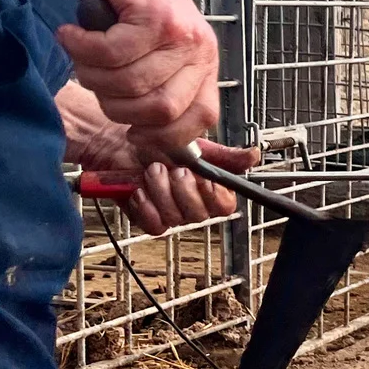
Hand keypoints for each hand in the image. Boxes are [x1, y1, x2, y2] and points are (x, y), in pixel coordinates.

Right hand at [58, 0, 219, 158]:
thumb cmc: (132, 0)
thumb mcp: (155, 51)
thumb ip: (157, 87)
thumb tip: (146, 137)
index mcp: (204, 65)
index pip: (200, 120)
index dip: (163, 136)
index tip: (132, 131)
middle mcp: (198, 51)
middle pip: (158, 111)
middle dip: (115, 106)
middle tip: (97, 79)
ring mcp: (178, 34)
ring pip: (129, 84)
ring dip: (92, 74)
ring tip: (84, 51)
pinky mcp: (153, 17)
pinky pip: (110, 54)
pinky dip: (81, 48)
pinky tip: (74, 34)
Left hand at [65, 98, 259, 235]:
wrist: (114, 143)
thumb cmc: (153, 142)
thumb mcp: (193, 144)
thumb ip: (225, 154)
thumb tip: (254, 155)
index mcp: (207, 188)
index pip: (225, 206)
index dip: (215, 195)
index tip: (203, 178)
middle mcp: (190, 203)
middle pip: (200, 215)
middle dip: (184, 190)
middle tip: (172, 169)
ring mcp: (168, 213)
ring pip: (177, 219)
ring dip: (162, 193)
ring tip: (151, 172)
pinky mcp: (146, 218)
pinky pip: (155, 226)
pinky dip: (146, 207)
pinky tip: (139, 190)